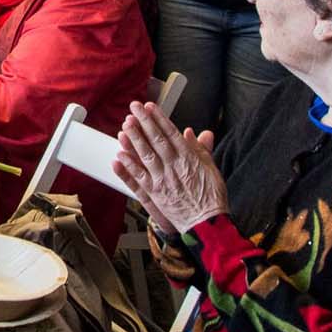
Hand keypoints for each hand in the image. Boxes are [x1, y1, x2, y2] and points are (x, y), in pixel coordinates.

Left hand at [112, 101, 229, 233]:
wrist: (208, 223)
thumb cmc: (211, 198)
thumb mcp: (211, 169)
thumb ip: (202, 150)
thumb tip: (196, 133)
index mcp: (189, 159)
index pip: (171, 134)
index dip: (159, 119)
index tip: (150, 107)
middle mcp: (174, 167)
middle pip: (156, 140)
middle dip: (144, 122)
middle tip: (134, 108)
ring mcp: (163, 180)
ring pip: (145, 156)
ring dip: (134, 139)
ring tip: (125, 125)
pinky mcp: (155, 194)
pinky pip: (139, 178)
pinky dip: (128, 167)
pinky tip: (119, 156)